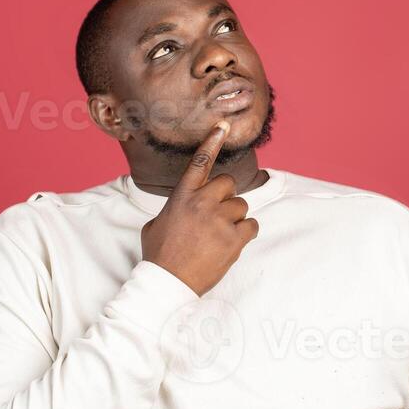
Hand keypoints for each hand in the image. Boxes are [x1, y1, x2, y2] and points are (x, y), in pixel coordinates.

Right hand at [140, 120, 259, 295]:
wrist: (167, 282)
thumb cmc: (159, 255)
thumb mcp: (156, 223)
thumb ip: (175, 207)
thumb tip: (184, 207)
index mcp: (182, 196)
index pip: (200, 162)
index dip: (212, 142)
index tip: (223, 126)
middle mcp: (202, 203)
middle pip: (228, 183)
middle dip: (225, 197)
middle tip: (216, 216)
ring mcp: (219, 220)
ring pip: (241, 206)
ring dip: (234, 218)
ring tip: (218, 236)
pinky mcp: (234, 239)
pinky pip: (252, 225)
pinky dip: (245, 234)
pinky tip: (230, 244)